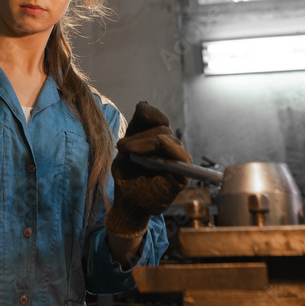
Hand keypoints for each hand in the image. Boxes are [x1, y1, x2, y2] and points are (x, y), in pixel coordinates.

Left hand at [105, 101, 191, 238]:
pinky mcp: (181, 176)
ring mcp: (176, 161)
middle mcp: (169, 148)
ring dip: (146, 143)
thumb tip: (144, 103)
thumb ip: (136, 128)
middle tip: (122, 148)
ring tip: (128, 154)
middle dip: (140, 136)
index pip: (158, 118)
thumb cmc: (126, 176)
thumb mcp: (126, 149)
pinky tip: (162, 144)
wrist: (127, 202)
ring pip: (168, 140)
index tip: (141, 112)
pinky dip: (173, 148)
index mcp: (156, 139)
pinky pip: (182, 158)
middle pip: (161, 129)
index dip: (152, 114)